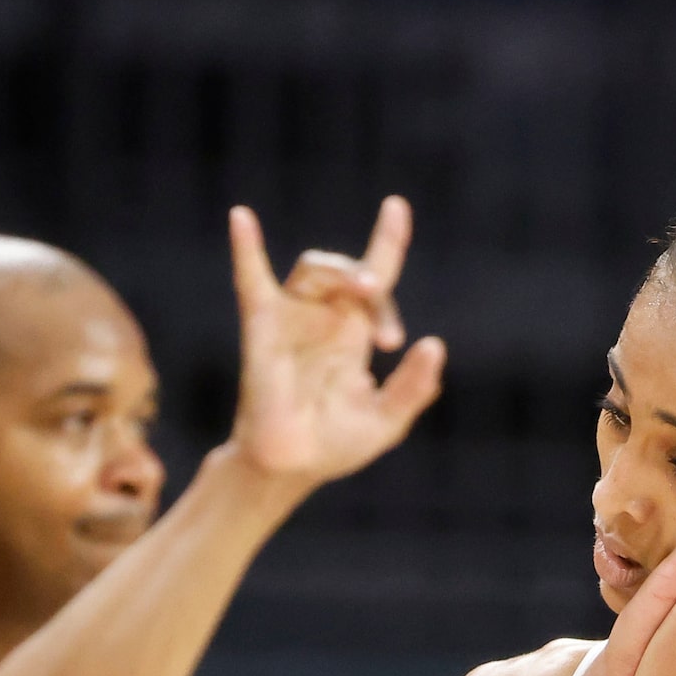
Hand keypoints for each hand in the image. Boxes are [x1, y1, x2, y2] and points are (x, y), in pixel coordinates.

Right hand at [225, 196, 447, 488]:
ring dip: (344, 272)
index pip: (375, 274)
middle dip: (377, 289)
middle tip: (390, 337)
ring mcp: (292, 319)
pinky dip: (246, 248)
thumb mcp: (387, 421)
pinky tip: (242, 218)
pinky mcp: (262, 327)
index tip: (396, 207)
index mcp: (354, 332)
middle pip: (352, 272)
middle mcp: (323, 317)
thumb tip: (433, 344)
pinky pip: (251, 280)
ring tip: (368, 293)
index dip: (387, 239)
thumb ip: (414, 388)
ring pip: (315, 267)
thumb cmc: (335, 445)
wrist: (291, 468)